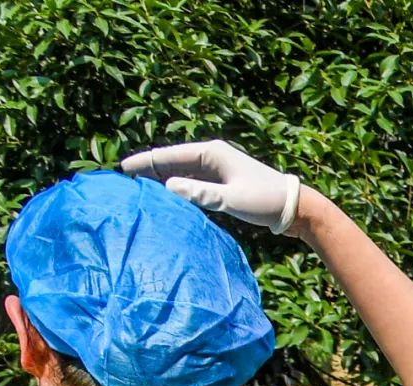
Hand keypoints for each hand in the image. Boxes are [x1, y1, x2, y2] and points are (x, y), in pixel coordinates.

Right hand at [120, 139, 300, 234]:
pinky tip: (161, 197)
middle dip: (147, 169)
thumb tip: (168, 187)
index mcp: (211, 153)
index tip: (122, 169)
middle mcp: (211, 155)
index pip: (170, 155)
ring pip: (179, 172)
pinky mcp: (219, 182)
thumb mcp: (230, 199)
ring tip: (135, 189)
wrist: (290, 206)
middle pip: (171, 161)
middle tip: (122, 181)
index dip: (145, 162)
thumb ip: (200, 194)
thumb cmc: (263, 200)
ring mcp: (215, 168)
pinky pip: (189, 182)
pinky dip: (174, 188)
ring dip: (159, 179)